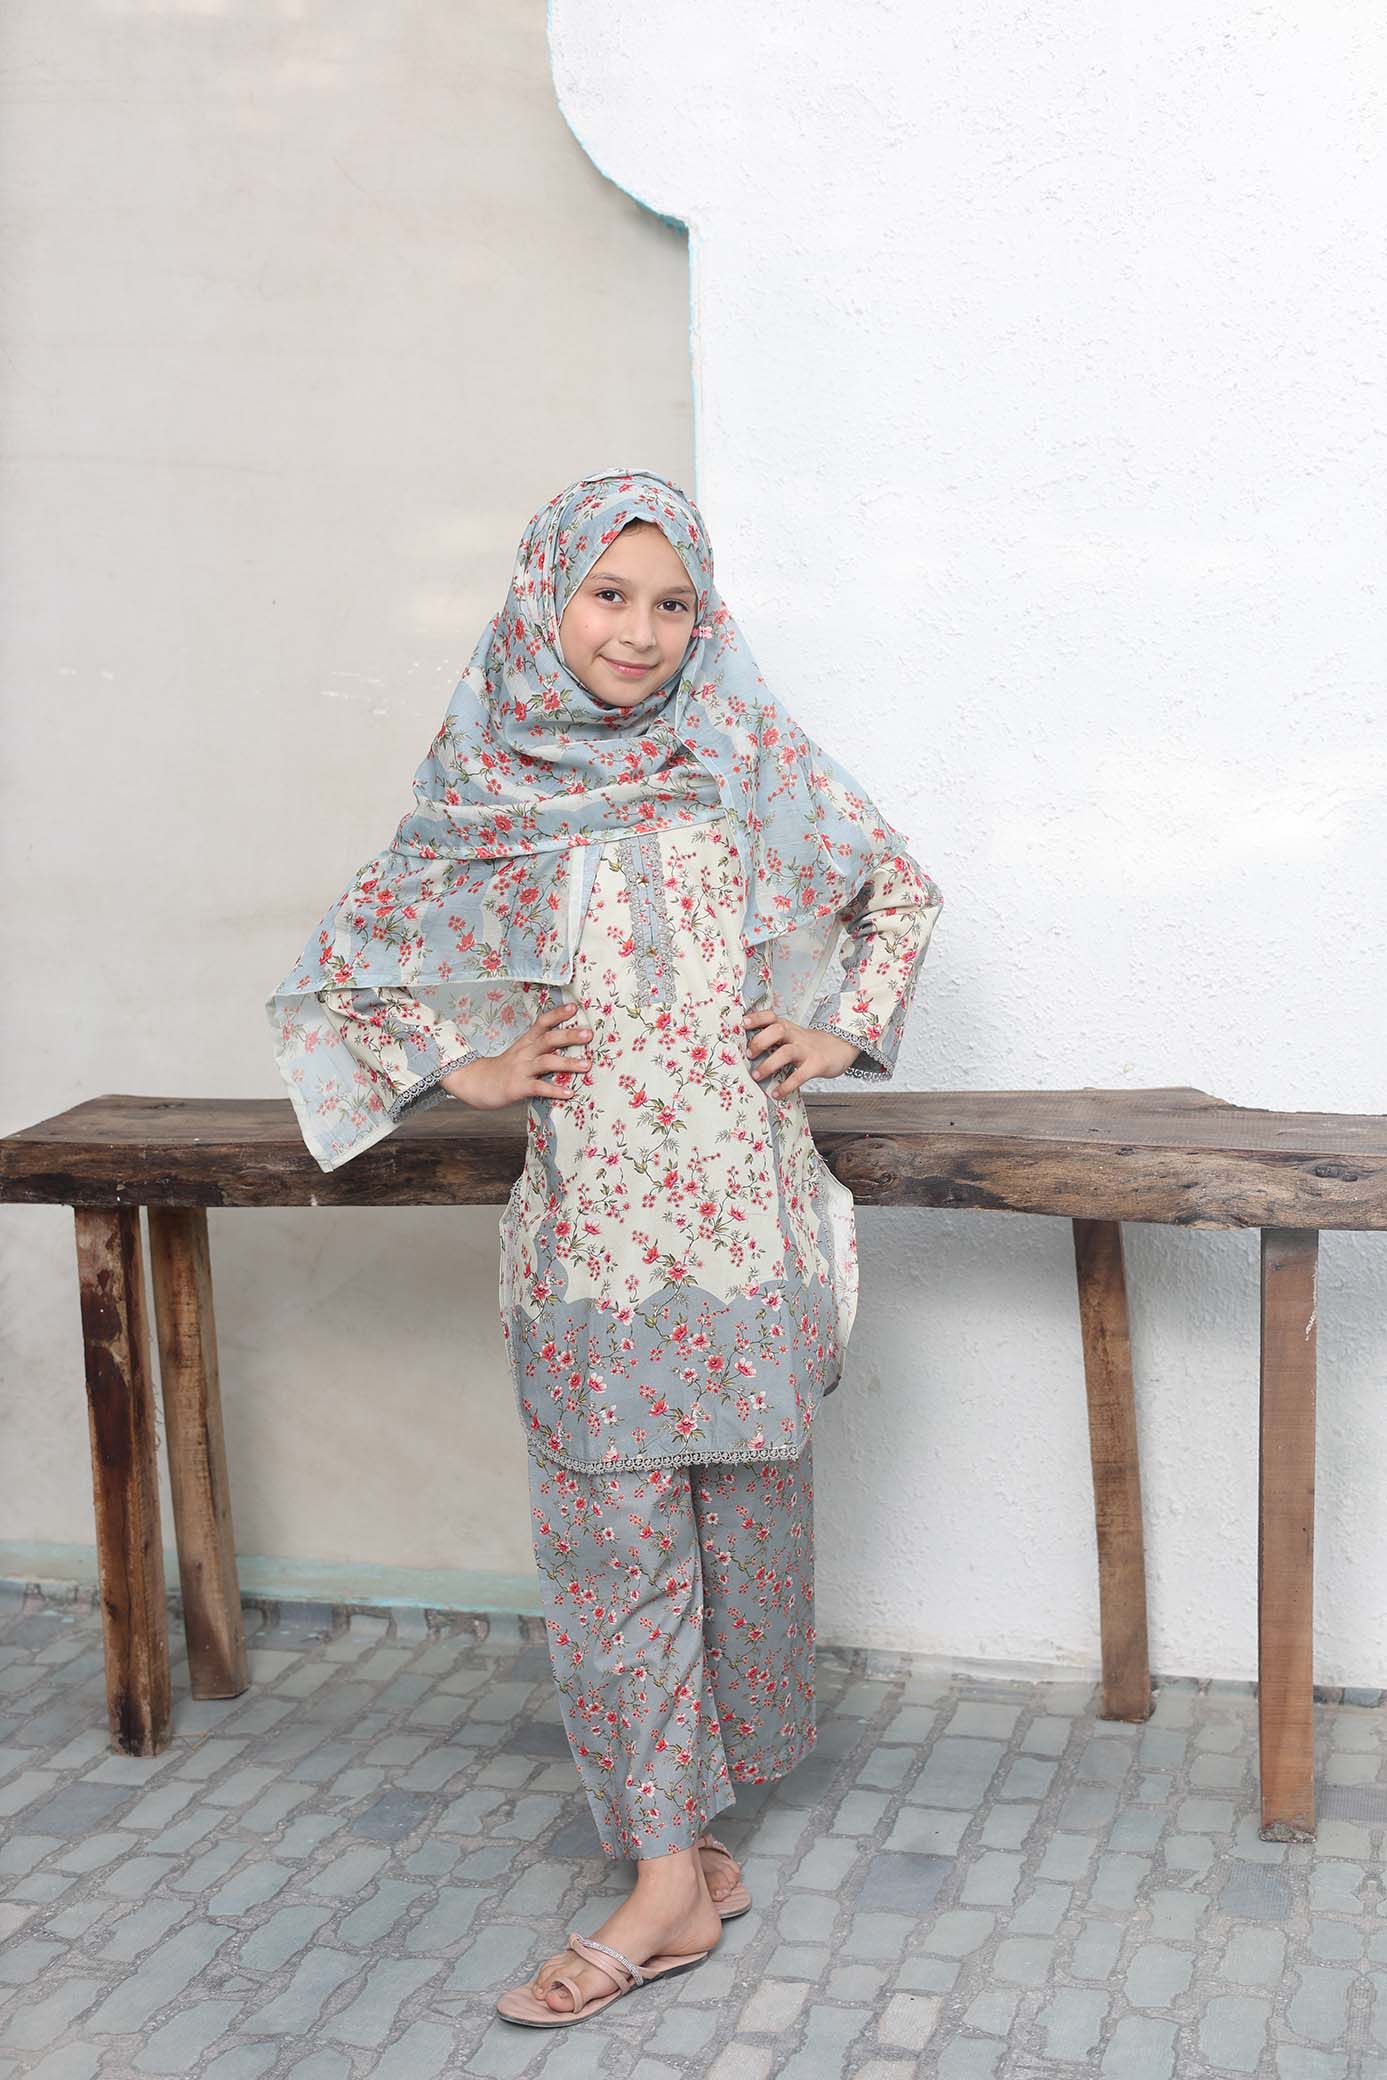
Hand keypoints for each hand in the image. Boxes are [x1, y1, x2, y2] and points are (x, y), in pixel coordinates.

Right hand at [440, 1001, 591, 1109]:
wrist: (475, 1083)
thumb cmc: (504, 1069)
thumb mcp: (520, 1052)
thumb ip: (540, 1048)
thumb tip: (568, 1042)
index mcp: (526, 1042)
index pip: (542, 1023)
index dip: (557, 1014)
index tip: (574, 1007)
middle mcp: (525, 1052)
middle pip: (548, 1039)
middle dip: (569, 1035)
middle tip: (588, 1034)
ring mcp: (521, 1069)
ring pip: (546, 1062)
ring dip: (568, 1063)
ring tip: (587, 1064)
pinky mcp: (518, 1087)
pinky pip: (538, 1087)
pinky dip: (554, 1090)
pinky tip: (569, 1093)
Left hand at [743, 1007, 858, 1097]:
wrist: (840, 1047)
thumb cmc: (808, 1045)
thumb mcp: (792, 1036)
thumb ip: (773, 1039)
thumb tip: (744, 1051)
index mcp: (787, 1028)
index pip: (771, 1017)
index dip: (757, 1018)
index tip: (743, 1023)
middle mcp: (796, 1036)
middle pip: (777, 1030)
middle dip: (760, 1041)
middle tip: (748, 1054)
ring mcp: (806, 1050)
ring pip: (786, 1052)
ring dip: (769, 1064)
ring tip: (756, 1076)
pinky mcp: (816, 1065)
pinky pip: (800, 1075)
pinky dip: (786, 1086)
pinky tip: (776, 1093)